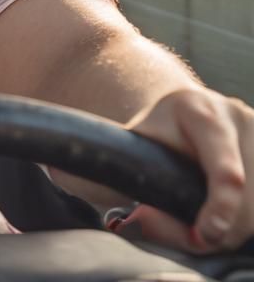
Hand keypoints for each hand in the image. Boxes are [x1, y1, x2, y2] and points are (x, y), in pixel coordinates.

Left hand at [123, 87, 252, 251]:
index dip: (221, 206)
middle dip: (221, 230)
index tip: (206, 235)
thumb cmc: (155, 135)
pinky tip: (225, 218)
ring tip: (204, 228)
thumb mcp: (134, 144)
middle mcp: (237, 117)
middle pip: (247, 197)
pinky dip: (246, 219)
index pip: (224, 169)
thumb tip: (110, 208)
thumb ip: (122, 175)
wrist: (182, 111)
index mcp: (198, 111)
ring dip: (234, 228)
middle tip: (192, 239)